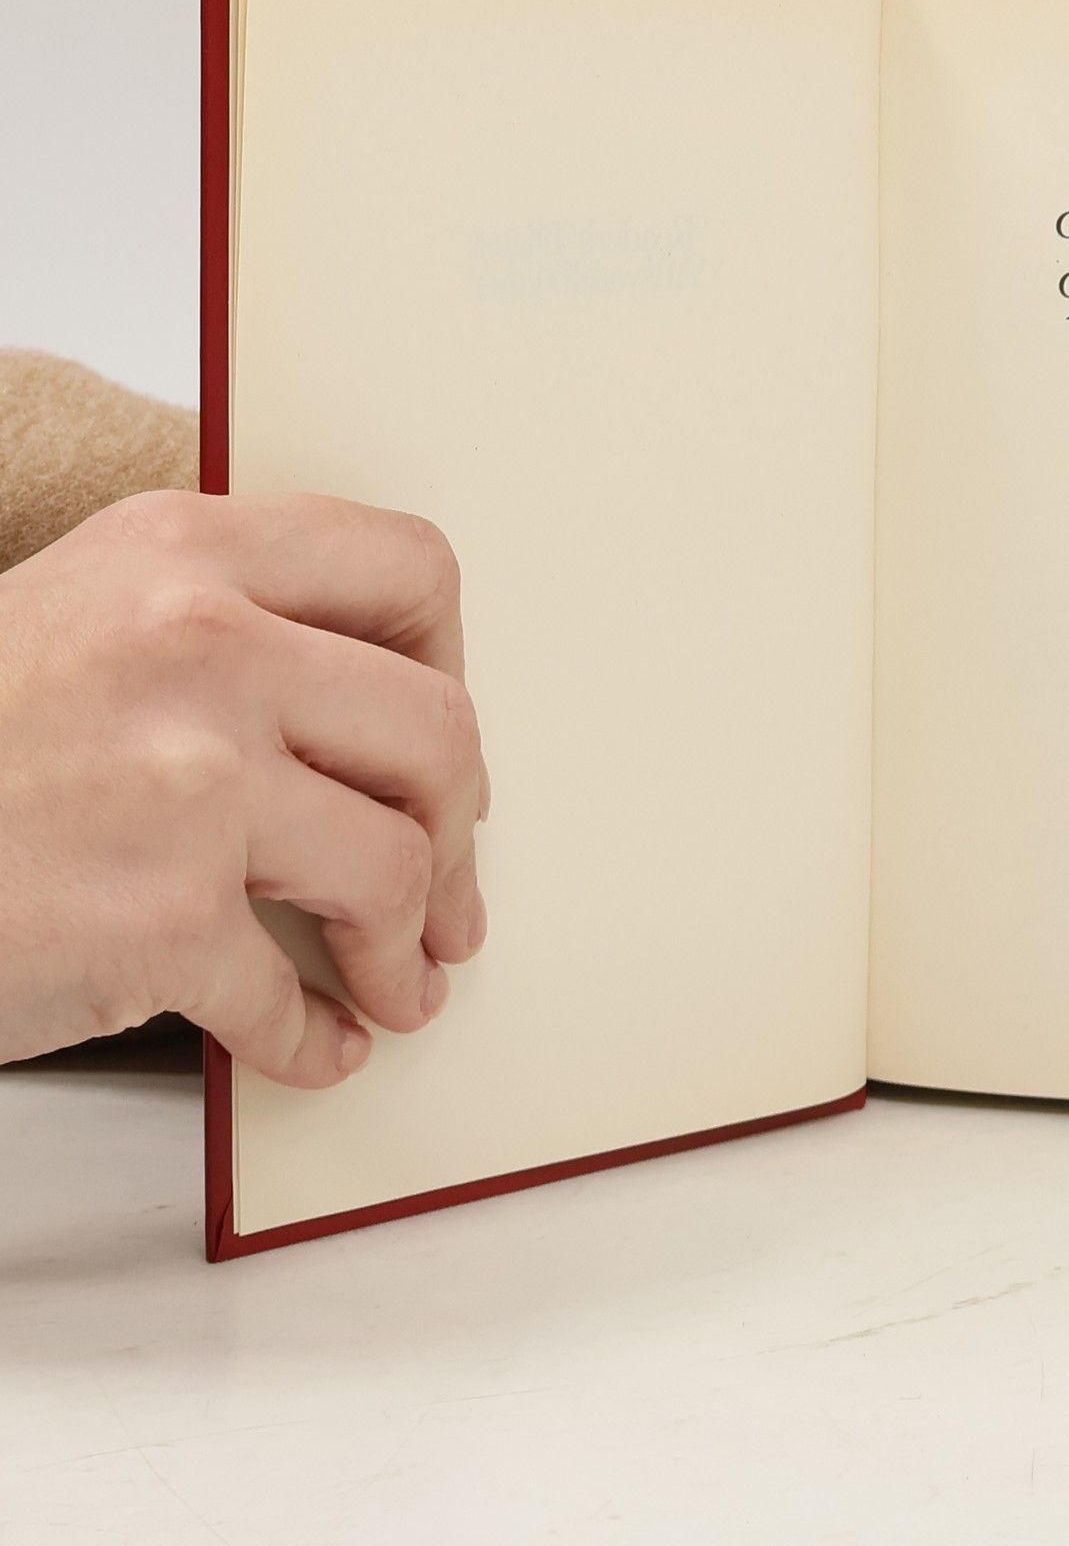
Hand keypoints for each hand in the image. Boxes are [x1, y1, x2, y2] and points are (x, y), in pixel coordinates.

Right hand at [0, 491, 486, 1084]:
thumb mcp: (79, 618)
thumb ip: (227, 629)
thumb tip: (378, 714)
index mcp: (187, 551)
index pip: (411, 570)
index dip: (452, 662)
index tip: (439, 734)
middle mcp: (199, 646)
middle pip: (437, 730)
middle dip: (462, 827)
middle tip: (449, 885)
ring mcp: (184, 781)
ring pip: (396, 866)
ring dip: (406, 945)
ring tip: (398, 980)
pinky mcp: (155, 916)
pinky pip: (289, 995)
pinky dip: (313, 1039)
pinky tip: (314, 1045)